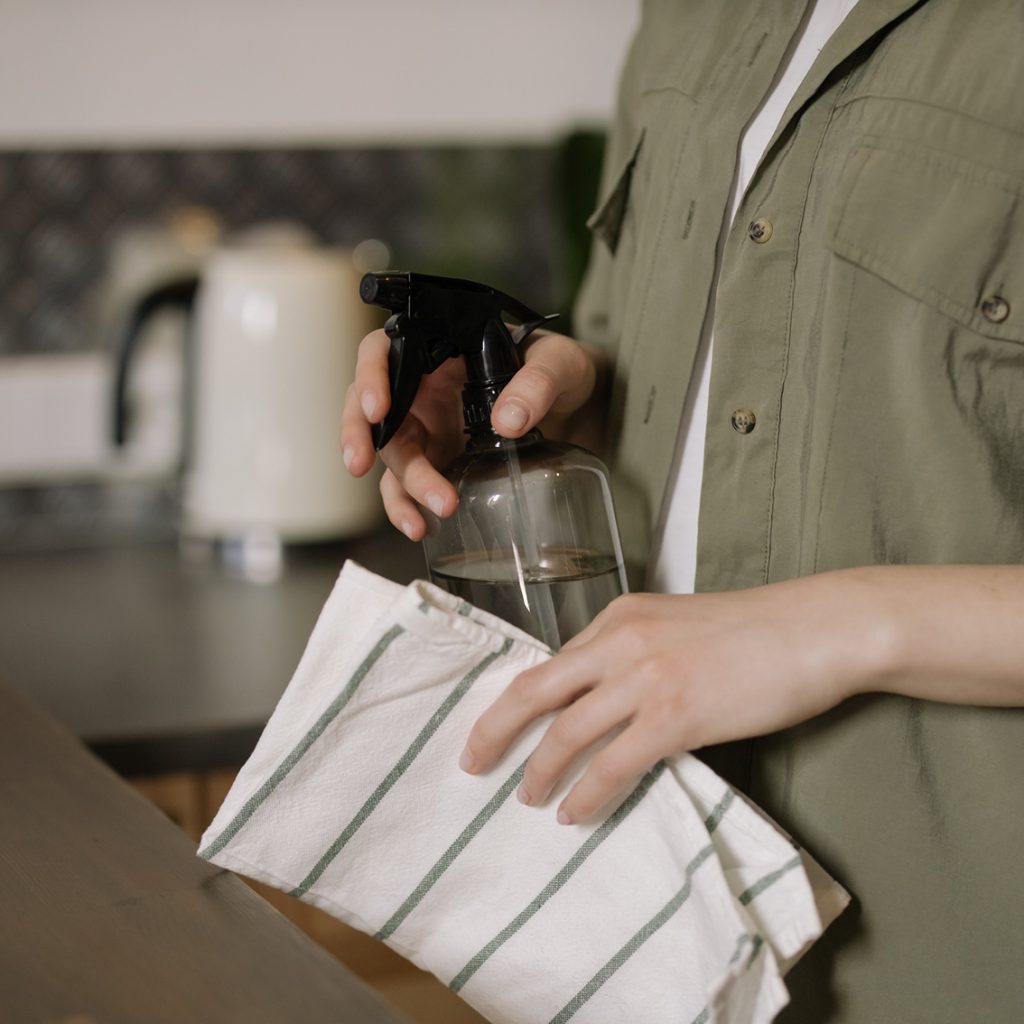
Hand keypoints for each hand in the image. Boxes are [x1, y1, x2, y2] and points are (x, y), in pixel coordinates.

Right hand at [340, 328, 596, 539]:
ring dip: (401, 486)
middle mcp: (424, 388)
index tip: (378, 407)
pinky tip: (421, 527)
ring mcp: (429, 428)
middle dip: (360, 436)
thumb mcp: (560, 364)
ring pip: (392, 455)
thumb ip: (537, 383)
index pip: (385, 351)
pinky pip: (408, 487)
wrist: (580, 406)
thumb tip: (508, 420)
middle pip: (372, 408)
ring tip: (427, 515)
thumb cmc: (562, 370)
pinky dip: (407, 508)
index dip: (370, 375)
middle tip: (360, 464)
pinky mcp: (439, 463)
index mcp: (440, 350)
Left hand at [459, 576, 887, 824]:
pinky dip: (585, 794)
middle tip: (472, 762)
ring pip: (567, 733)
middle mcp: (621, 641)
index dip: (519, 699)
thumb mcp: (679, 625)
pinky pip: (613, 765)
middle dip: (495, 730)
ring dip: (539, 771)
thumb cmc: (755, 630)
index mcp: (620, 614)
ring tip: (527, 798)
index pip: (553, 662)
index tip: (498, 725)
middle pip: (536, 690)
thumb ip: (636, 651)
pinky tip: (574, 813)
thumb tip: (604, 699)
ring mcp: (645, 678)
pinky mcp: (675, 716)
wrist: (815, 629)